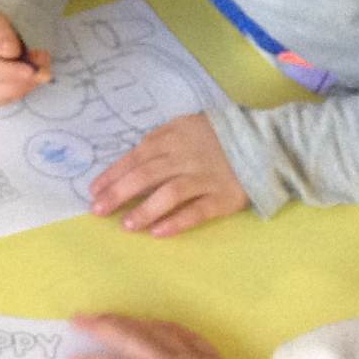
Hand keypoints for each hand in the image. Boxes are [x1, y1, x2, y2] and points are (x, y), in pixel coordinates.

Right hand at [66, 314, 246, 358]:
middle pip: (129, 338)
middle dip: (100, 327)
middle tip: (77, 320)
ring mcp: (189, 354)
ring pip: (151, 329)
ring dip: (125, 320)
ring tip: (106, 316)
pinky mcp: (207, 354)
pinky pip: (180, 331)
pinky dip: (161, 324)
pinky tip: (154, 322)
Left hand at [88, 111, 248, 236]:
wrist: (264, 142)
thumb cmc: (215, 136)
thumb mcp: (183, 126)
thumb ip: (157, 141)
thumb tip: (128, 163)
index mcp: (171, 139)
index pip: (134, 158)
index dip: (112, 175)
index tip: (94, 191)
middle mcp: (185, 158)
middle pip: (146, 175)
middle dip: (118, 193)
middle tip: (98, 210)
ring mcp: (205, 178)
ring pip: (170, 194)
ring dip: (145, 210)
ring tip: (126, 225)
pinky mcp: (225, 197)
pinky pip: (198, 211)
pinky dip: (177, 222)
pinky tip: (158, 232)